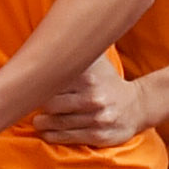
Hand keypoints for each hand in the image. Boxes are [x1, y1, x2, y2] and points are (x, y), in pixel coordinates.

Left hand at [31, 55, 156, 148]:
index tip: (31, 86)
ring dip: (42, 122)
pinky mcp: (98, 135)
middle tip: (33, 105)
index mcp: (88, 76)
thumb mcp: (96, 60)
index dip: (37, 85)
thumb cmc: (108, 81)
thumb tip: (52, 32)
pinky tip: (47, 131)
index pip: (50, 82)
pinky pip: (66, 137)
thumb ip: (77, 45)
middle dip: (39, 105)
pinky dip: (52, 135)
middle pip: (49, 104)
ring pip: (56, 122)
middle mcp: (93, 97)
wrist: (137, 106)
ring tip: (39, 119)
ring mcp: (96, 118)